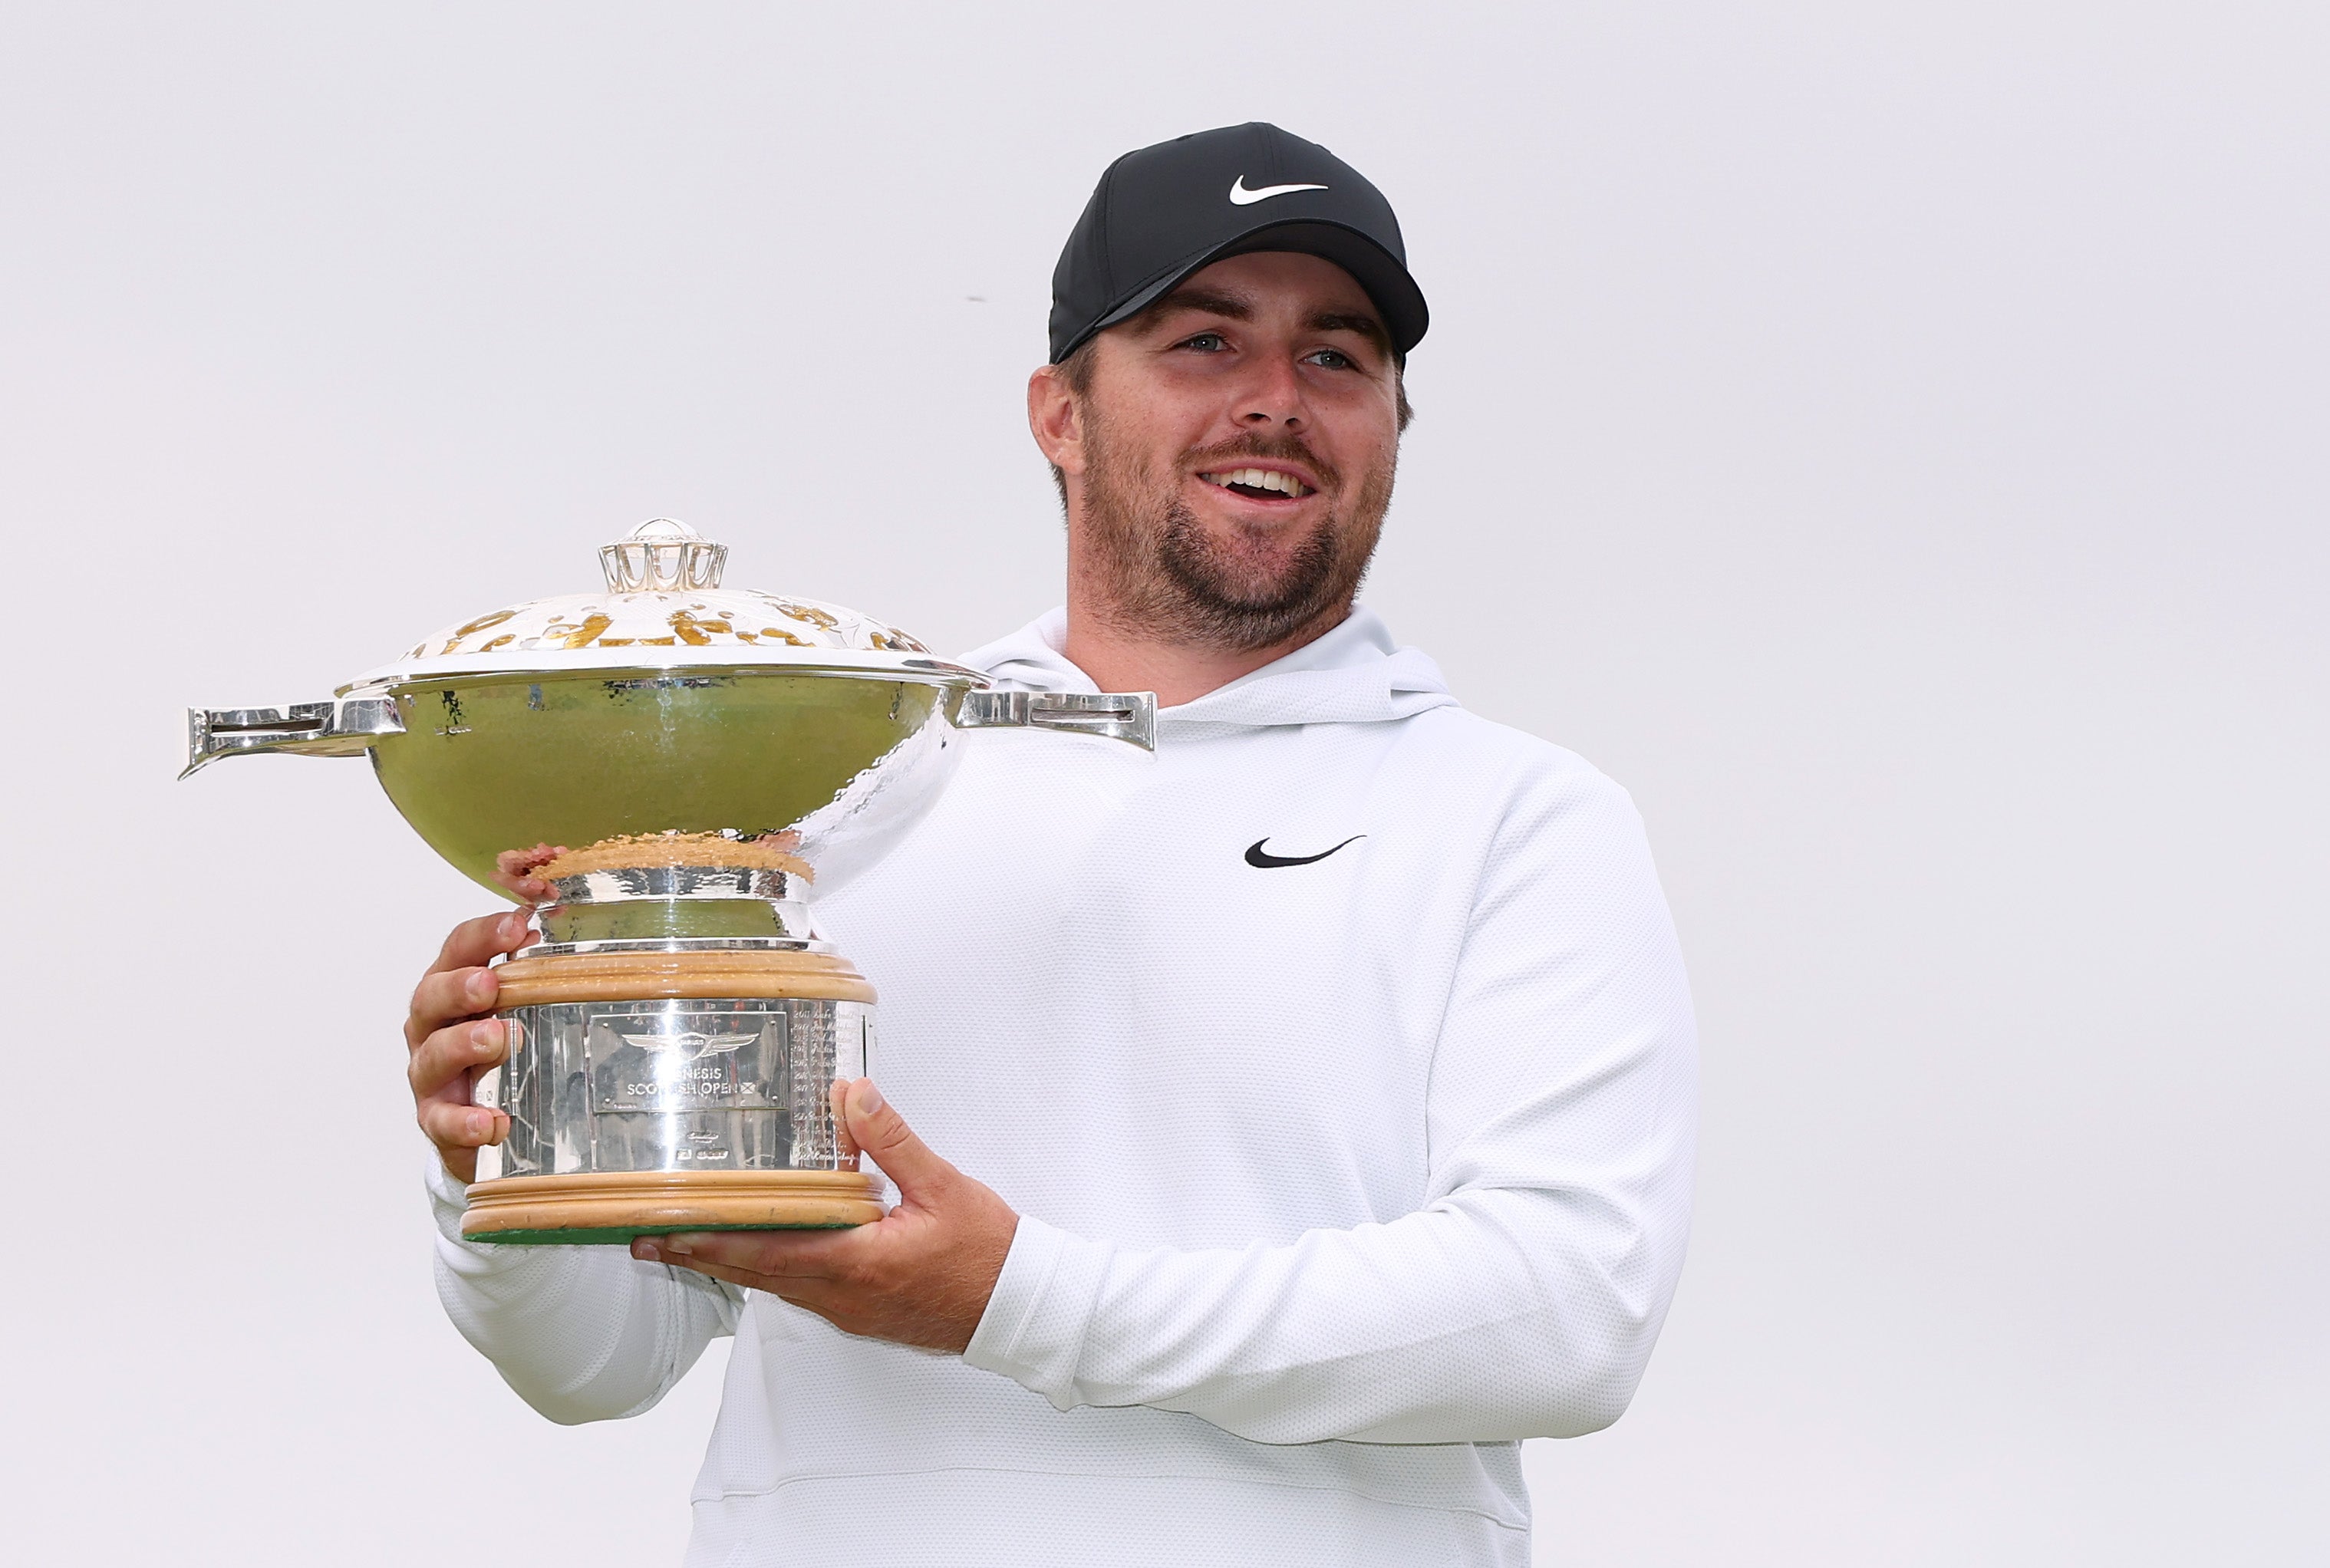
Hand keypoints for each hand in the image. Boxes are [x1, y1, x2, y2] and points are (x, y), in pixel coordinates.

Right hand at [405, 909, 531, 1181]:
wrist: (474, 1121)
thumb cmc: (490, 1053)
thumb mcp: (510, 1010)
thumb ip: (528, 975)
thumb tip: (553, 932)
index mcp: (451, 993)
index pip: (458, 952)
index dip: (483, 936)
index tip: (516, 925)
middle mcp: (432, 1030)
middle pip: (430, 998)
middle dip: (458, 987)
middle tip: (488, 984)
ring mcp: (431, 1076)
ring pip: (432, 1056)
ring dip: (462, 1045)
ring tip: (495, 1040)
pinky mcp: (437, 1121)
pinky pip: (443, 1122)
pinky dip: (465, 1122)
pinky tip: (491, 1123)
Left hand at [634, 1079, 1018, 1353]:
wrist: (1017, 1307)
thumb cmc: (986, 1251)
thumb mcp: (942, 1184)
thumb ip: (892, 1140)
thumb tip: (854, 1094)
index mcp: (856, 1263)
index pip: (764, 1252)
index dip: (708, 1242)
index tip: (664, 1231)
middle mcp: (841, 1294)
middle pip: (754, 1275)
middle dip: (699, 1255)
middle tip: (648, 1240)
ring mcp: (848, 1310)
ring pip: (775, 1285)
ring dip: (731, 1263)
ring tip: (689, 1241)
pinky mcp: (860, 1313)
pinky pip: (800, 1290)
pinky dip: (768, 1271)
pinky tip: (761, 1250)